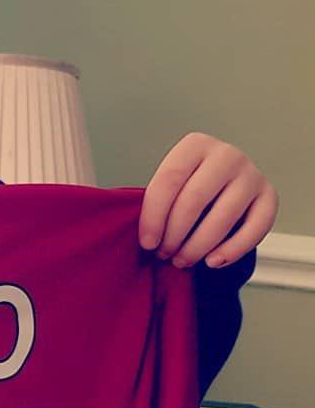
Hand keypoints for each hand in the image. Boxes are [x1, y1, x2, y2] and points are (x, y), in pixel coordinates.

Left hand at [138, 132, 277, 268]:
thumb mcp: (168, 184)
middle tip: (163, 255)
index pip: (168, 180)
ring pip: (223, 218)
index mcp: (195, 145)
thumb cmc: (185, 189)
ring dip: (197, 247)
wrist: (223, 185)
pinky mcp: (270, 196)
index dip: (153, 217)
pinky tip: (212, 262)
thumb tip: (136, 234)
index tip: (146, 244)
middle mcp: (227, 155)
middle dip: (174, 235)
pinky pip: (255, 229)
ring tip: (181, 261)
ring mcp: (252, 175)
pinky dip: (232, 250)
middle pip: (194, 201)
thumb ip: (155, 200)